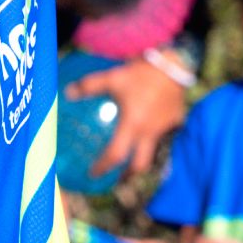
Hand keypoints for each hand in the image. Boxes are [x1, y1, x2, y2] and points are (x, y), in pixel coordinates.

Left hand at [66, 59, 189, 179]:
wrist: (173, 65)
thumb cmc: (141, 74)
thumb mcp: (112, 79)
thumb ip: (89, 87)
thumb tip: (67, 93)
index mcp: (132, 126)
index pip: (116, 155)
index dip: (103, 167)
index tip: (93, 173)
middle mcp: (149, 133)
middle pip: (140, 165)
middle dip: (128, 175)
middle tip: (118, 178)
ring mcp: (164, 128)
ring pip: (152, 150)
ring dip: (140, 156)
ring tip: (132, 154)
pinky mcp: (175, 120)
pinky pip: (164, 133)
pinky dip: (154, 135)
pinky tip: (149, 127)